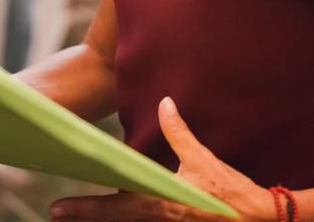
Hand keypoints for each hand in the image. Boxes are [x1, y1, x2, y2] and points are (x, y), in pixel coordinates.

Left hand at [52, 98, 273, 219]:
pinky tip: (118, 213)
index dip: (84, 207)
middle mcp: (159, 219)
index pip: (113, 207)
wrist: (259, 219)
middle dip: (84, 217)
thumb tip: (164, 103)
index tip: (57, 207)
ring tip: (76, 215)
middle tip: (54, 214)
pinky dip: (127, 218)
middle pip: (113, 220)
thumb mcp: (204, 160)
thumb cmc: (232, 193)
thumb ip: (179, 133)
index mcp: (160, 203)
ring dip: (102, 219)